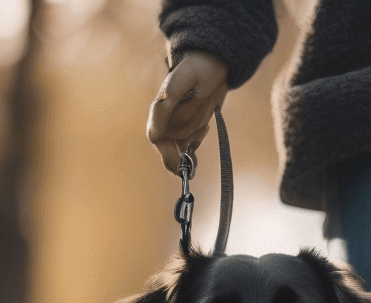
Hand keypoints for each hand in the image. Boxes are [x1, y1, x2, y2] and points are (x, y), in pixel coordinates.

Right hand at [147, 50, 228, 173]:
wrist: (215, 63)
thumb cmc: (199, 67)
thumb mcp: (184, 79)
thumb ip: (170, 97)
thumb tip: (158, 114)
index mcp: (162, 109)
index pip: (155, 135)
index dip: (163, 150)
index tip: (175, 159)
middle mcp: (168, 120)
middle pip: (164, 148)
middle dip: (172, 161)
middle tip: (184, 172)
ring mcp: (179, 126)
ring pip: (176, 151)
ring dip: (182, 163)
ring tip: (191, 170)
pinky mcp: (192, 129)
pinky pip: (189, 148)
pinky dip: (192, 157)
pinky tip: (196, 161)